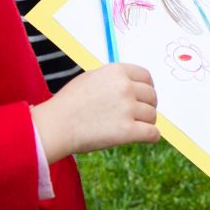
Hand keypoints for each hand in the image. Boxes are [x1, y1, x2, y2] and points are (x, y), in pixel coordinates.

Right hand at [32, 62, 159, 161]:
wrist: (55, 125)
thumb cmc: (69, 103)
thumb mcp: (91, 78)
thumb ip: (113, 79)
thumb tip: (132, 86)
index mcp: (117, 71)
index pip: (146, 77)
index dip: (147, 88)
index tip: (144, 98)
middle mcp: (125, 87)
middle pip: (152, 96)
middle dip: (147, 106)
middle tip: (138, 116)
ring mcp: (128, 108)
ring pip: (152, 116)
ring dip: (146, 122)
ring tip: (133, 128)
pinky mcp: (128, 131)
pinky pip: (153, 133)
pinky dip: (151, 137)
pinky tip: (145, 138)